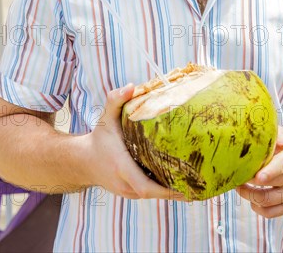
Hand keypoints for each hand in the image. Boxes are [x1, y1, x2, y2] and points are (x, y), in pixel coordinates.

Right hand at [79, 83, 185, 200]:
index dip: (166, 190)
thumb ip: (116, 99)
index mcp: (122, 167)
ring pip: (153, 195)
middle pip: (155, 194)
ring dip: (172, 192)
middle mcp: (125, 184)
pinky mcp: (130, 193)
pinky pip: (150, 194)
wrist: (84, 161)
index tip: (186, 187)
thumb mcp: (106, 116)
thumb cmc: (99, 137)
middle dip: (177, 192)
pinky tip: (180, 184)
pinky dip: (164, 190)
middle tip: (199, 186)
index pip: (146, 187)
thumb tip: (132, 86)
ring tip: (195, 185)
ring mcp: (127, 192)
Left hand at [236, 126, 282, 217]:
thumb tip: (245, 135)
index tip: (257, 176)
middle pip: (271, 184)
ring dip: (249, 195)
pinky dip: (257, 208)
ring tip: (239, 186)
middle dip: (250, 180)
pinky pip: (272, 213)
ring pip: (268, 201)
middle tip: (236, 174)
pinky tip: (251, 199)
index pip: (282, 165)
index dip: (269, 172)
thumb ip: (268, 136)